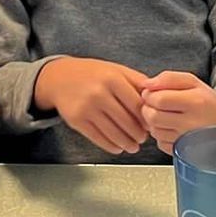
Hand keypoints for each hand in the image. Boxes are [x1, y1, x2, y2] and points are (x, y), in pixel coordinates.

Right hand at [35, 58, 151, 155]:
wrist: (59, 77)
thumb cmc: (91, 73)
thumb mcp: (115, 69)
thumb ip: (136, 81)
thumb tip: (156, 96)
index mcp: (112, 79)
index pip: (136, 105)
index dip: (146, 117)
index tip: (151, 124)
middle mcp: (99, 93)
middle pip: (126, 121)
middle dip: (138, 134)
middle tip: (144, 138)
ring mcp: (86, 108)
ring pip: (113, 133)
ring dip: (127, 143)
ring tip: (133, 146)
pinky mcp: (77, 121)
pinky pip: (98, 138)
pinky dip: (111, 146)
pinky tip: (118, 147)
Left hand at [140, 71, 215, 152]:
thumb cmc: (206, 100)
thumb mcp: (191, 81)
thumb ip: (168, 78)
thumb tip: (146, 84)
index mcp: (195, 102)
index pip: (159, 99)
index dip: (149, 95)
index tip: (152, 93)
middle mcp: (192, 124)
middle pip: (153, 117)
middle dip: (147, 108)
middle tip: (155, 104)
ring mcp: (188, 141)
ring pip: (154, 131)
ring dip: (153, 122)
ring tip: (164, 115)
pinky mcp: (183, 152)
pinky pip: (160, 143)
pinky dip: (160, 134)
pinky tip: (170, 127)